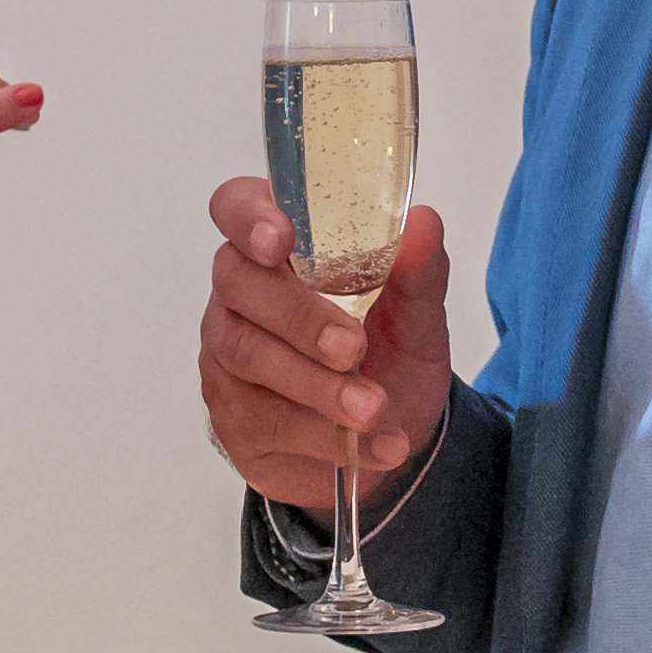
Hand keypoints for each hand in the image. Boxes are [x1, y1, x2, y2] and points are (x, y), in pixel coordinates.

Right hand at [201, 183, 453, 505]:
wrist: (388, 434)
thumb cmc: (388, 353)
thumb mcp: (416, 312)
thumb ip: (417, 268)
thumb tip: (424, 223)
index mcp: (279, 250)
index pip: (236, 207)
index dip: (249, 217)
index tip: (281, 241)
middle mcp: (239, 298)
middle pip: (239, 285)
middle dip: (300, 317)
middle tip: (353, 348)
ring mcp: (228, 359)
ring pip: (250, 356)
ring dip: (317, 385)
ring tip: (373, 408)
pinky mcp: (235, 421)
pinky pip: (268, 422)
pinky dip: (328, 437)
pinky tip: (375, 444)